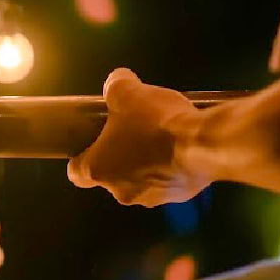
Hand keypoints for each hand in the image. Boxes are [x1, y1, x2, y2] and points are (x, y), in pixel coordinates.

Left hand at [67, 68, 210, 206]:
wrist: (203, 144)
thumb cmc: (155, 122)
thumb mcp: (128, 92)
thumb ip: (115, 86)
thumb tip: (116, 82)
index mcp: (98, 170)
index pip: (76, 172)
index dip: (81, 156)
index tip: (91, 143)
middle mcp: (121, 191)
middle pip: (111, 174)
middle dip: (119, 155)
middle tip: (131, 131)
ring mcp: (151, 198)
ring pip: (139, 179)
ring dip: (145, 162)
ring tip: (159, 136)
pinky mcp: (178, 197)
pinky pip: (166, 181)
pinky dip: (169, 167)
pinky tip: (179, 146)